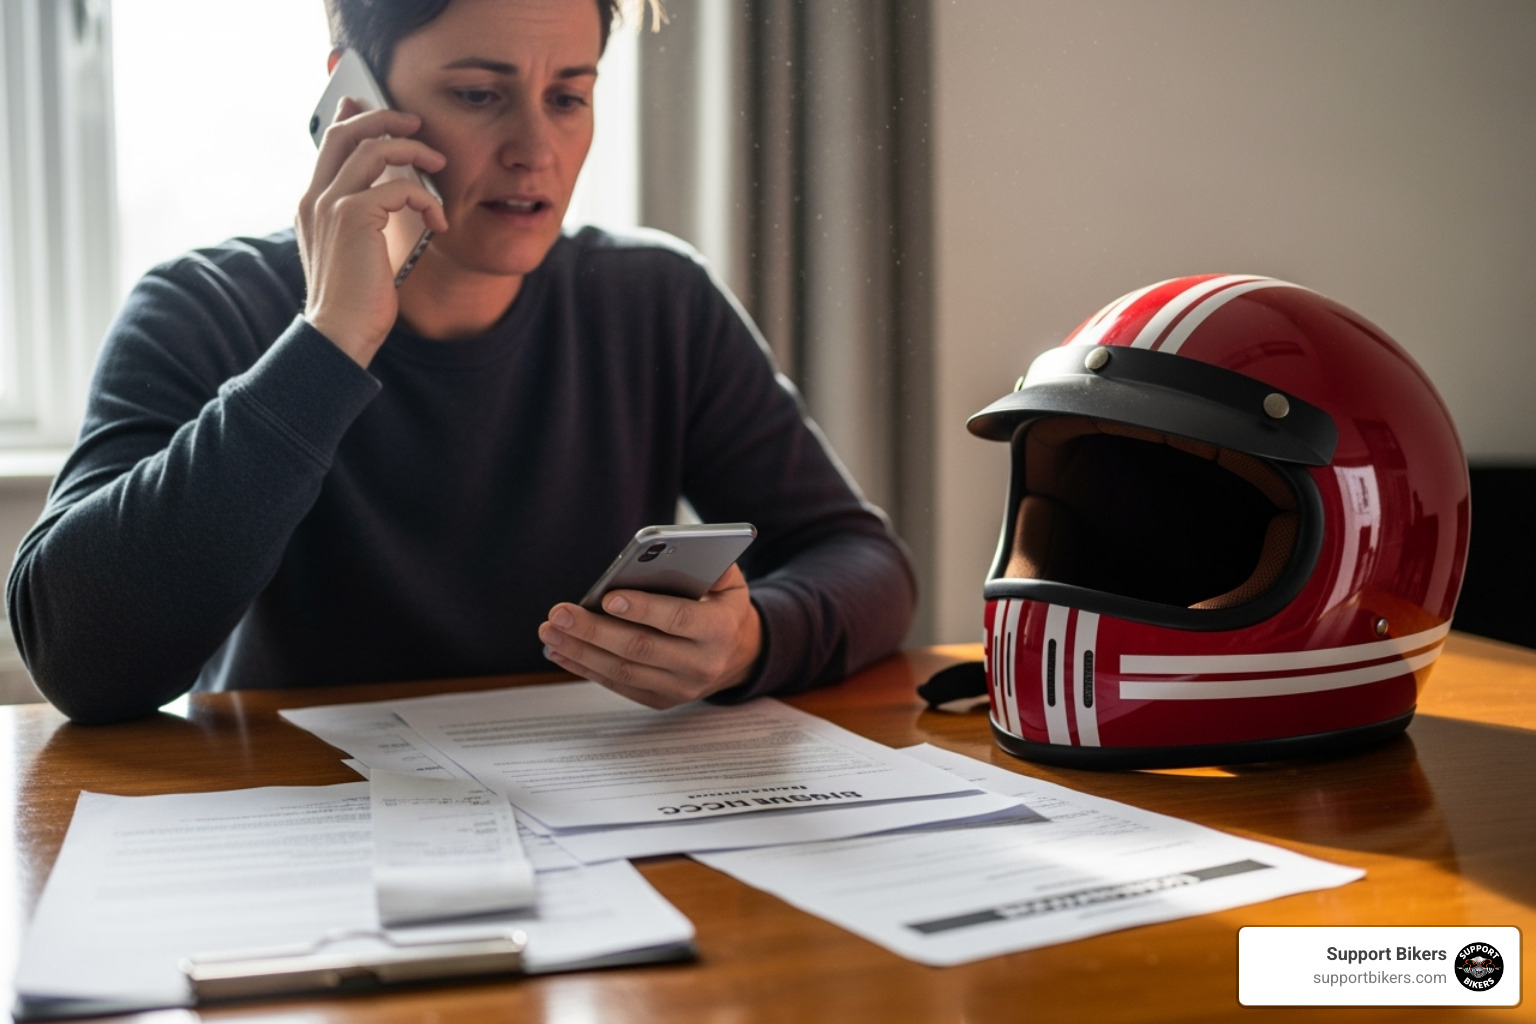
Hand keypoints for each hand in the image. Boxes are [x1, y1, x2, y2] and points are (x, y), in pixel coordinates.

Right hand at [296, 98, 447, 365]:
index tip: (374, 106)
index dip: (352, 118)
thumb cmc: (355, 300)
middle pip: (348, 132)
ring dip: (414, 151)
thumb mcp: (358, 251)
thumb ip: (365, 219)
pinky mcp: (353, 217)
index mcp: (313, 203)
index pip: (330, 144)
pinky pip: (397, 187)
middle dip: (385, 119)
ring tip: (438, 163)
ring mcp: (331, 205)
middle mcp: (316, 198)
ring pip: (374, 149)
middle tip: (415, 123)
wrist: (339, 333)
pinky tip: (439, 220)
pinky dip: (425, 198)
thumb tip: (392, 196)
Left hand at [539, 564, 762, 708]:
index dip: (644, 609)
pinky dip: (585, 668)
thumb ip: (709, 563)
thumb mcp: (729, 582)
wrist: (739, 655)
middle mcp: (700, 664)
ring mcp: (680, 688)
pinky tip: (560, 652)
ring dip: (581, 652)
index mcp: (720, 629)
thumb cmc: (723, 608)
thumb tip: (669, 549)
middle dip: (595, 630)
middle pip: (641, 648)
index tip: (608, 597)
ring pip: (623, 671)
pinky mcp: (661, 700)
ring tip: (550, 631)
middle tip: (560, 613)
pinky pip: (618, 685)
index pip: (679, 619)